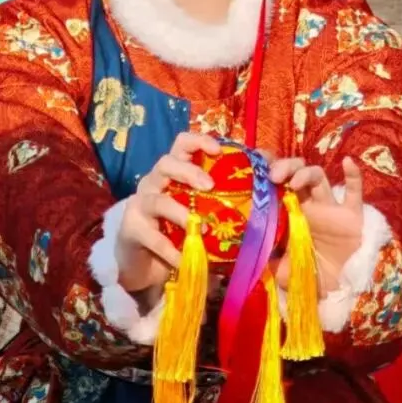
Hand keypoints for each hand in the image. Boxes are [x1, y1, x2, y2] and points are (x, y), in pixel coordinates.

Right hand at [113, 131, 221, 295]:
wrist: (142, 262)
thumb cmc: (178, 228)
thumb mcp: (201, 208)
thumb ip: (229, 194)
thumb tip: (270, 177)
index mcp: (173, 170)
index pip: (182, 143)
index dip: (199, 141)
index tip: (218, 149)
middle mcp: (154, 181)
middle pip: (166, 162)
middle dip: (188, 171)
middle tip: (210, 185)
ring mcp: (140, 204)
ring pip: (157, 198)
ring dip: (180, 212)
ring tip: (199, 228)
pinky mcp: (131, 229)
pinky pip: (153, 236)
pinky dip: (171, 249)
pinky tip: (186, 258)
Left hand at [269, 155, 364, 293]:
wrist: (338, 291)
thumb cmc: (309, 276)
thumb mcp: (282, 270)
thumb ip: (268, 260)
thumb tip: (252, 252)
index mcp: (291, 213)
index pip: (280, 183)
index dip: (271, 168)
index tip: (258, 162)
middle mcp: (309, 205)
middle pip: (298, 172)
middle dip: (286, 167)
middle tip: (274, 175)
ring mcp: (330, 208)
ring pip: (319, 177)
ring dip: (307, 173)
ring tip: (295, 182)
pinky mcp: (351, 215)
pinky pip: (354, 191)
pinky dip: (353, 176)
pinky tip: (348, 163)